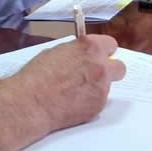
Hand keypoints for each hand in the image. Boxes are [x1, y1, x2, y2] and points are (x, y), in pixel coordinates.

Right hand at [5, 35, 125, 133]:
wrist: (31, 102)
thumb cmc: (37, 76)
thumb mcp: (56, 52)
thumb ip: (77, 52)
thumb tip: (83, 55)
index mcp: (90, 47)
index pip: (111, 45)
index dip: (104, 52)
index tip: (100, 56)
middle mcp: (100, 66)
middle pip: (119, 67)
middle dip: (109, 71)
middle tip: (95, 76)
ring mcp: (102, 87)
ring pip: (108, 86)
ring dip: (97, 87)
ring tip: (75, 92)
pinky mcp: (99, 105)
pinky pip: (100, 101)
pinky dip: (90, 102)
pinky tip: (73, 103)